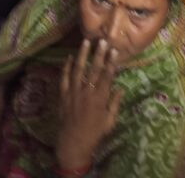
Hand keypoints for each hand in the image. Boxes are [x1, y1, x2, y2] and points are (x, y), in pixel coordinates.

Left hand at [56, 38, 122, 171]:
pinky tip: (68, 57)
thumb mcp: (109, 121)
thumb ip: (114, 104)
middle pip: (94, 70)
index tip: (114, 51)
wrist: (73, 144)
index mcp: (100, 99)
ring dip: (82, 55)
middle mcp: (87, 93)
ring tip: (85, 42)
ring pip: (78, 70)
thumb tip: (120, 88)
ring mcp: (74, 93)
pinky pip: (64, 79)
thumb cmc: (94, 134)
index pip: (107, 76)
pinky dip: (66, 67)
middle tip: (102, 41)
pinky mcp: (63, 96)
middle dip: (98, 54)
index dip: (111, 62)